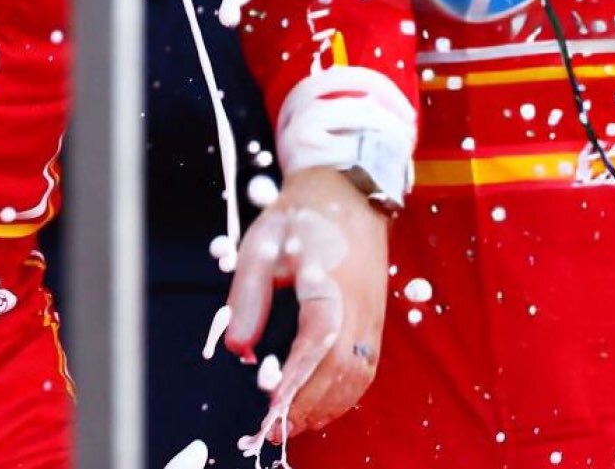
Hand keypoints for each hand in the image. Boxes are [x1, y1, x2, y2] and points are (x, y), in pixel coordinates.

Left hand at [224, 165, 389, 442]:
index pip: (316, 344)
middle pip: (341, 369)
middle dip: (309, 404)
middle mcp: (358, 304)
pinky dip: (346, 392)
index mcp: (330, 283)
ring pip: (358, 374)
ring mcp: (372, 312)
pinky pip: (366, 365)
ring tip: (296, 422)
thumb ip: (248, 296)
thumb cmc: (302, 212)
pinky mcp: (376, 317)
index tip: (271, 408)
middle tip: (275, 428)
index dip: (295, 382)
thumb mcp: (262, 243)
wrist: (348, 187)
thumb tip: (238, 347)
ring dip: (329, 404)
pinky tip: (323, 402)